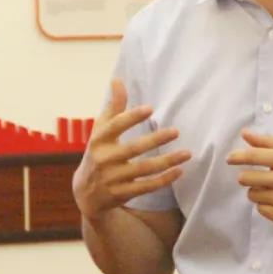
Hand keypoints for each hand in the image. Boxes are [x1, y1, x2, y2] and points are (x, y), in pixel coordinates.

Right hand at [72, 78, 190, 220]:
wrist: (85, 193)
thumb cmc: (99, 152)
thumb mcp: (101, 130)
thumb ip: (113, 107)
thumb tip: (118, 79)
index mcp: (98, 140)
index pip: (115, 126)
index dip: (131, 117)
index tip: (150, 108)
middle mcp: (104, 159)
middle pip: (133, 149)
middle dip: (155, 140)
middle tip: (176, 131)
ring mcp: (112, 179)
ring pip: (144, 169)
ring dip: (167, 162)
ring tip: (187, 153)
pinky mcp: (122, 194)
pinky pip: (146, 187)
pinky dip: (163, 179)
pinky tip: (179, 170)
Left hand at [226, 128, 272, 230]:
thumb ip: (269, 142)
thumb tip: (245, 134)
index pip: (255, 156)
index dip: (238, 157)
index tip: (230, 158)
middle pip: (247, 178)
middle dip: (247, 177)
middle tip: (256, 177)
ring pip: (252, 195)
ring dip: (257, 192)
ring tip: (271, 190)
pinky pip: (261, 209)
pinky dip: (265, 205)